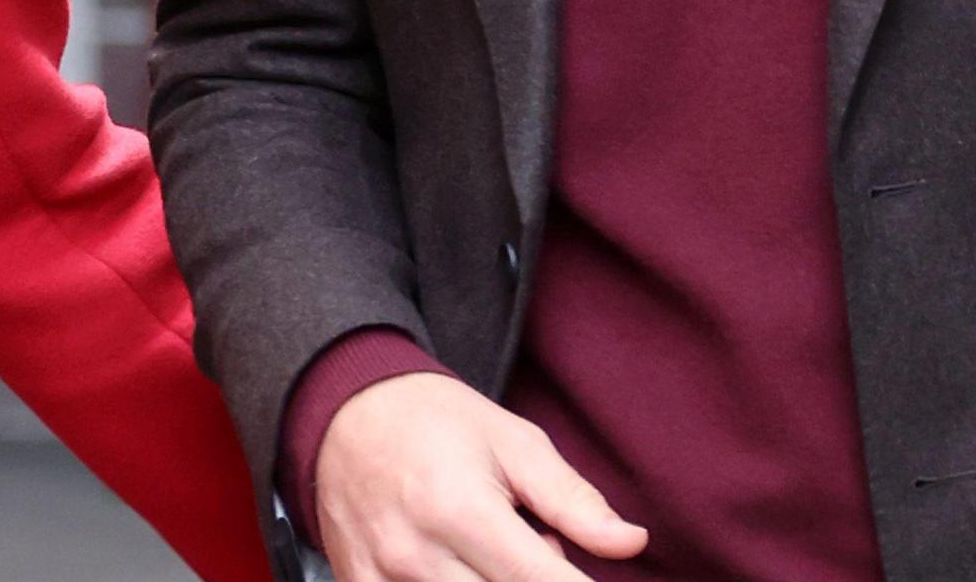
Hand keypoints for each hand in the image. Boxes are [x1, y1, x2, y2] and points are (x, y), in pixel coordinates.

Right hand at [314, 373, 647, 581]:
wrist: (344, 411)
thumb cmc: (435, 421)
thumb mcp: (514, 442)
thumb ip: (573, 500)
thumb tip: (631, 543)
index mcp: (459, 509)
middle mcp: (416, 554)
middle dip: (538, 580)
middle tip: (535, 546)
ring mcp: (382, 579)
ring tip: (495, 552)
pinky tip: (461, 566)